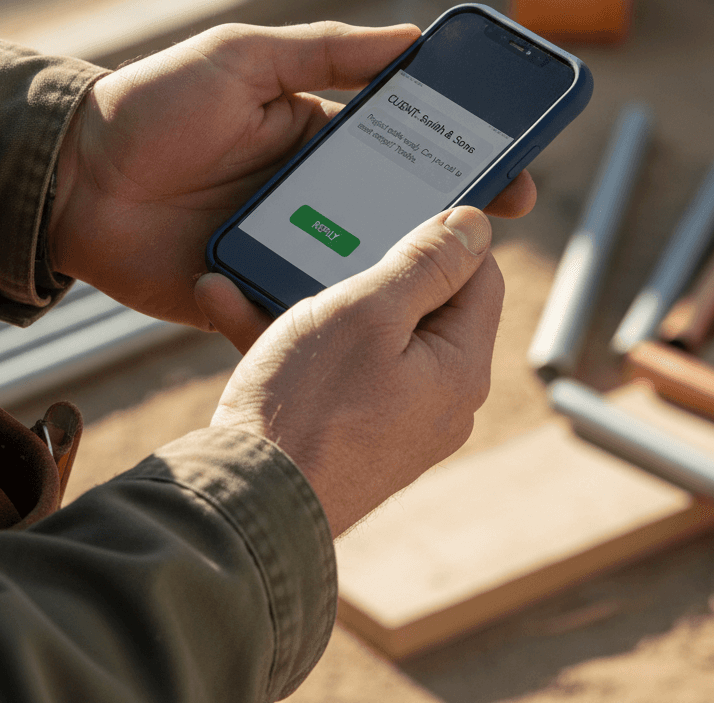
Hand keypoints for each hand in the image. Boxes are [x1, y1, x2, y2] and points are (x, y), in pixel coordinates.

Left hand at [50, 21, 534, 326]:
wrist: (69, 178)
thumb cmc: (153, 105)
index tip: (512, 167)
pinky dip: (335, 314)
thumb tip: (412, 37)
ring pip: (358, 268)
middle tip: (501, 226)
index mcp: (316, 139)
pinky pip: (302, 308)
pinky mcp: (249, 293)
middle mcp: (309, 197)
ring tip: (448, 278)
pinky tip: (377, 319)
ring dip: (400, 272)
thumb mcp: (244, 58)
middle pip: (393, 214)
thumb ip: (326, 52)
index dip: (460, 158)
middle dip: (449, 221)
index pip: (405, 150)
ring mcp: (281, 247)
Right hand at [200, 206, 502, 536]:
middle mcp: (438, 399)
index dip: (442, 235)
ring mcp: (393, 420)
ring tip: (259, 269)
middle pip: (419, 304)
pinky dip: (294, 341)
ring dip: (312, 299)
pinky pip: (332, 370)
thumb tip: (478, 224)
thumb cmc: (308, 405)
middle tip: (319, 241)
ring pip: (364, 334)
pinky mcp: (349, 434)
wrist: (244, 507)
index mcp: (459, 367)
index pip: (479, 275)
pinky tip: (235, 308)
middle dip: (363, 266)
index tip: (394, 206)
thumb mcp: (368, 312)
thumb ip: (427, 264)